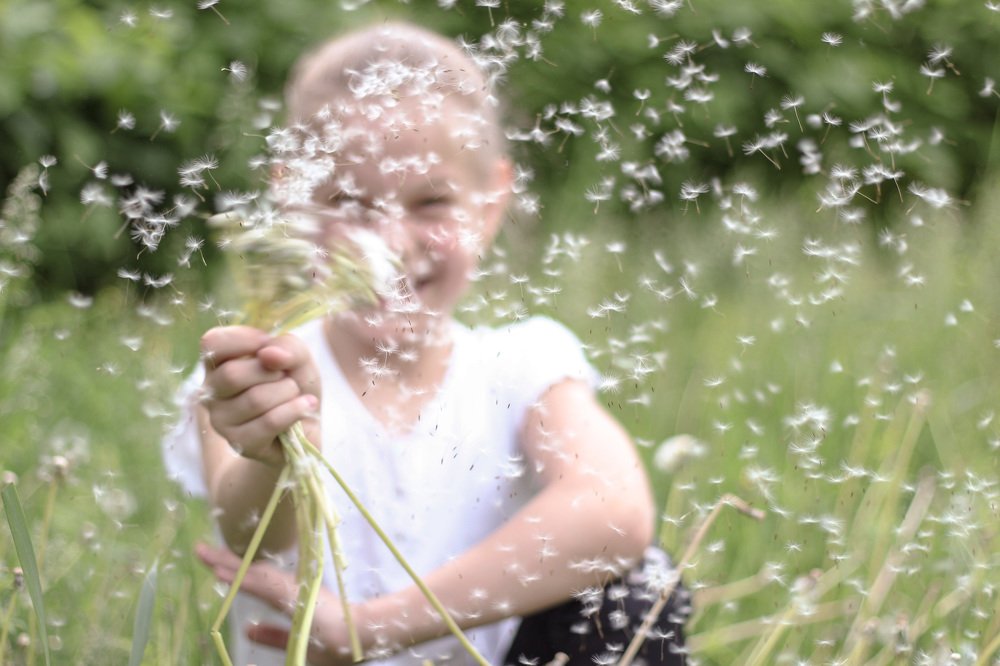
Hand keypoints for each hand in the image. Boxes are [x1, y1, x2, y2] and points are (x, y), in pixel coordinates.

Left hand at [196, 542, 355, 664]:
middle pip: (251, 574)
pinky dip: (242, 578)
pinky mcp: (295, 596)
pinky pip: (263, 586)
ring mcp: (292, 590)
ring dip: (230, 566)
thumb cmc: (336, 640)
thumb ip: (273, 635)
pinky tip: (224, 573)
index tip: (212, 563)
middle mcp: (289, 588)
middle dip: (224, 562)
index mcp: (290, 596)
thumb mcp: (297, 641)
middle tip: (199, 550)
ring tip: (206, 556)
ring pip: (254, 576)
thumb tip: (246, 628)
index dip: (234, 571)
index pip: (256, 581)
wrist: (362, 636)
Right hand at [200, 326, 321, 465]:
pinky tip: (305, 406)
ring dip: (287, 392)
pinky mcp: (241, 443)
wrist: (306, 424)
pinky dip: (295, 410)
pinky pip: (270, 422)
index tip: (268, 343)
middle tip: (285, 377)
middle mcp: (212, 392)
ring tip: (295, 395)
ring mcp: (222, 420)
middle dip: (272, 372)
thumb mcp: (297, 356)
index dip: (244, 339)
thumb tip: (268, 354)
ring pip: (255, 399)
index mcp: (218, 363)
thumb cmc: (294, 384)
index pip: (212, 343)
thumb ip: (287, 346)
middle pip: (232, 374)